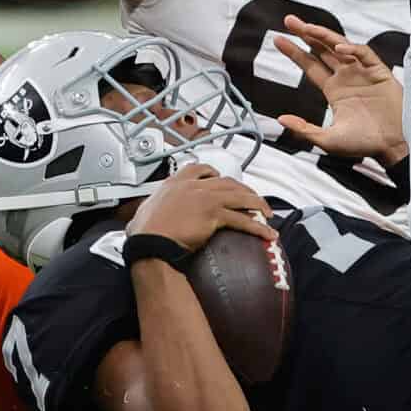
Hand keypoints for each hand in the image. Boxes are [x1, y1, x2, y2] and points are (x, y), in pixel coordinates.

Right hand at [126, 163, 275, 251]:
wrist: (151, 241)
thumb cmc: (145, 231)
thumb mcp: (144, 211)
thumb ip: (151, 208)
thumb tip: (143, 217)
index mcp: (176, 183)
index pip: (199, 168)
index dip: (214, 173)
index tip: (220, 177)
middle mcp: (193, 186)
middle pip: (227, 182)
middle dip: (244, 189)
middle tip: (253, 198)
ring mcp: (205, 199)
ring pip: (239, 197)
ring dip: (257, 204)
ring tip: (267, 212)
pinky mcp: (213, 216)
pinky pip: (242, 220)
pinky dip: (257, 227)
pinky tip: (266, 234)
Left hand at [270, 16, 407, 165]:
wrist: (394, 146)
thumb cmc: (365, 144)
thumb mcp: (328, 139)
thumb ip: (304, 129)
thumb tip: (281, 119)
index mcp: (334, 90)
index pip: (310, 65)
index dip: (294, 52)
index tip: (278, 40)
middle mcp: (346, 77)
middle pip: (321, 49)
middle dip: (306, 34)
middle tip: (289, 21)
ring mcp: (362, 72)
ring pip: (339, 46)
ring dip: (323, 35)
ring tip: (307, 28)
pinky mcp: (379, 71)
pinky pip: (364, 54)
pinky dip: (352, 48)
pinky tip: (338, 47)